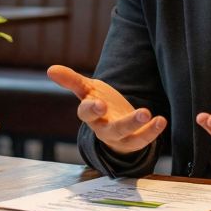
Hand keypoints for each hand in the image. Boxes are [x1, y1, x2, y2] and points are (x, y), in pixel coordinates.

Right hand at [47, 64, 165, 154]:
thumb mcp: (86, 90)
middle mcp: (103, 129)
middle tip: (142, 113)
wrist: (113, 123)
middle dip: (126, 124)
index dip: (91, 109)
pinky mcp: (133, 141)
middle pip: (113, 130)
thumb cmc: (99, 103)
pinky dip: (152, 131)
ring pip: (129, 136)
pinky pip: (143, 140)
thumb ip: (71, 80)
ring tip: (150, 113)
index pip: (86, 114)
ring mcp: (119, 138)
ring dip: (142, 127)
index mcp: (90, 115)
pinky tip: (161, 120)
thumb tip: (50, 69)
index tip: (99, 103)